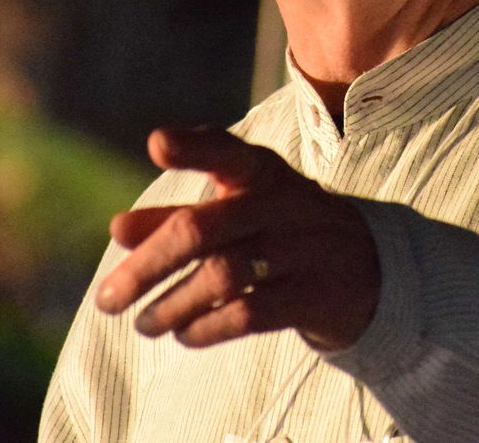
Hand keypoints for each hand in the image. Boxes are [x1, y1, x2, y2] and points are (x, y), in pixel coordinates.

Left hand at [93, 126, 380, 351]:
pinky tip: (185, 335)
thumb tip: (117, 229)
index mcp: (262, 173)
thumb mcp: (239, 210)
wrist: (370, 267)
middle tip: (109, 300)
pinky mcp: (315, 295)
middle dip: (148, 265)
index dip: (193, 146)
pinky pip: (251, 313)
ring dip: (172, 305)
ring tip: (144, 324)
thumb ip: (176, 217)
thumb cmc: (282, 231)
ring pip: (223, 274)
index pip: (228, 151)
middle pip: (203, 227)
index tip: (156, 144)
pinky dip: (208, 327)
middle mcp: (283, 204)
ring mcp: (302, 249)